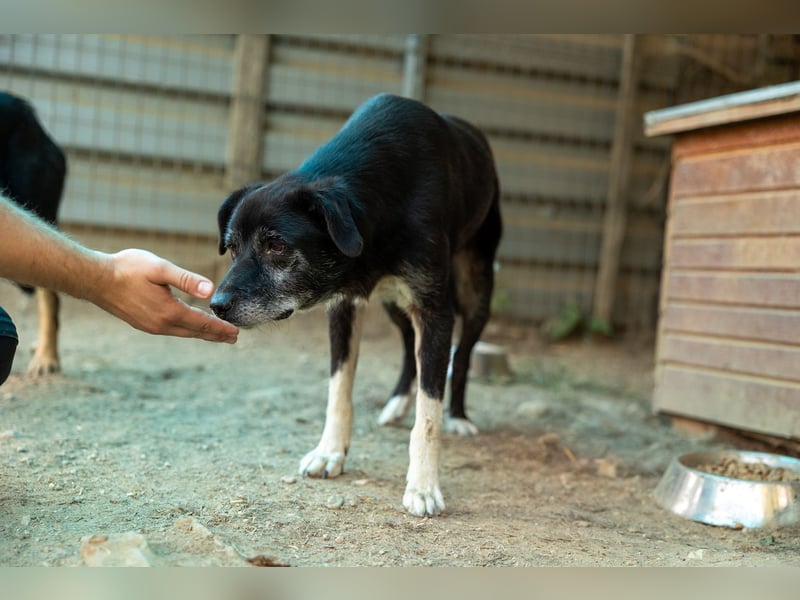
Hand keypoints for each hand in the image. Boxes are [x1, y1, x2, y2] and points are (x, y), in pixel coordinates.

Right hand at [90, 249, 238, 342]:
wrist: (95, 279)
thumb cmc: (127, 269)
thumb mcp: (160, 268)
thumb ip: (186, 279)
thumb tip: (210, 290)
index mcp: (169, 312)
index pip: (202, 323)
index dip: (220, 327)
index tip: (235, 332)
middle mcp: (161, 324)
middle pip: (195, 332)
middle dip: (215, 334)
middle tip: (233, 338)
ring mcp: (150, 326)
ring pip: (183, 332)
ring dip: (201, 333)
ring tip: (216, 334)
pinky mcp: (142, 324)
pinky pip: (172, 330)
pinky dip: (186, 330)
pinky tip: (189, 326)